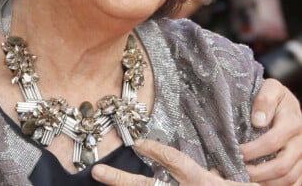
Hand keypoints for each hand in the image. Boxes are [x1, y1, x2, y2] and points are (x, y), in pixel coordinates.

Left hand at [90, 139, 258, 184]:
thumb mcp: (226, 181)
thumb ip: (205, 171)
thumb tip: (187, 159)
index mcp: (201, 182)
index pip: (175, 162)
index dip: (157, 150)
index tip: (140, 142)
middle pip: (148, 185)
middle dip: (121, 180)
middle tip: (97, 171)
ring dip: (124, 185)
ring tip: (102, 176)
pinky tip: (122, 184)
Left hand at [241, 78, 301, 184]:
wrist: (286, 102)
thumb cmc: (274, 94)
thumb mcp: (271, 88)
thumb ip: (265, 100)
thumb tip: (258, 121)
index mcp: (293, 122)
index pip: (273, 142)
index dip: (253, 150)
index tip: (237, 151)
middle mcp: (301, 142)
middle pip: (283, 166)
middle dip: (258, 172)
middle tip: (239, 172)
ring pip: (290, 178)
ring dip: (267, 181)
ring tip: (246, 179)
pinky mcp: (301, 164)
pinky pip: (295, 182)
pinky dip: (277, 185)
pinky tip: (260, 182)